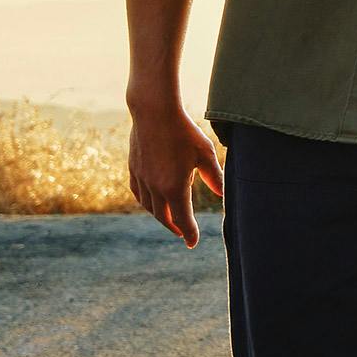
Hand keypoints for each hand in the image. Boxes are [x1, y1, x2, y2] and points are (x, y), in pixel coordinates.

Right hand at [128, 99, 224, 245]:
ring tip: (170, 219)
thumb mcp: (205, 154)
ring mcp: (141, 179)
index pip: (182, 219)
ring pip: (149, 207)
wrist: (153, 112)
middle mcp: (155, 188)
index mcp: (174, 188)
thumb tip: (223, 195)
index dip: (189, 233)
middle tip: (183, 233)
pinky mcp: (133, 169)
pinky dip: (147, 203)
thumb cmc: (184, 132)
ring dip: (161, 216)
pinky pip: (139, 194)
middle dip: (174, 227)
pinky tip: (152, 202)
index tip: (192, 243)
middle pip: (164, 217)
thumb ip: (214, 177)